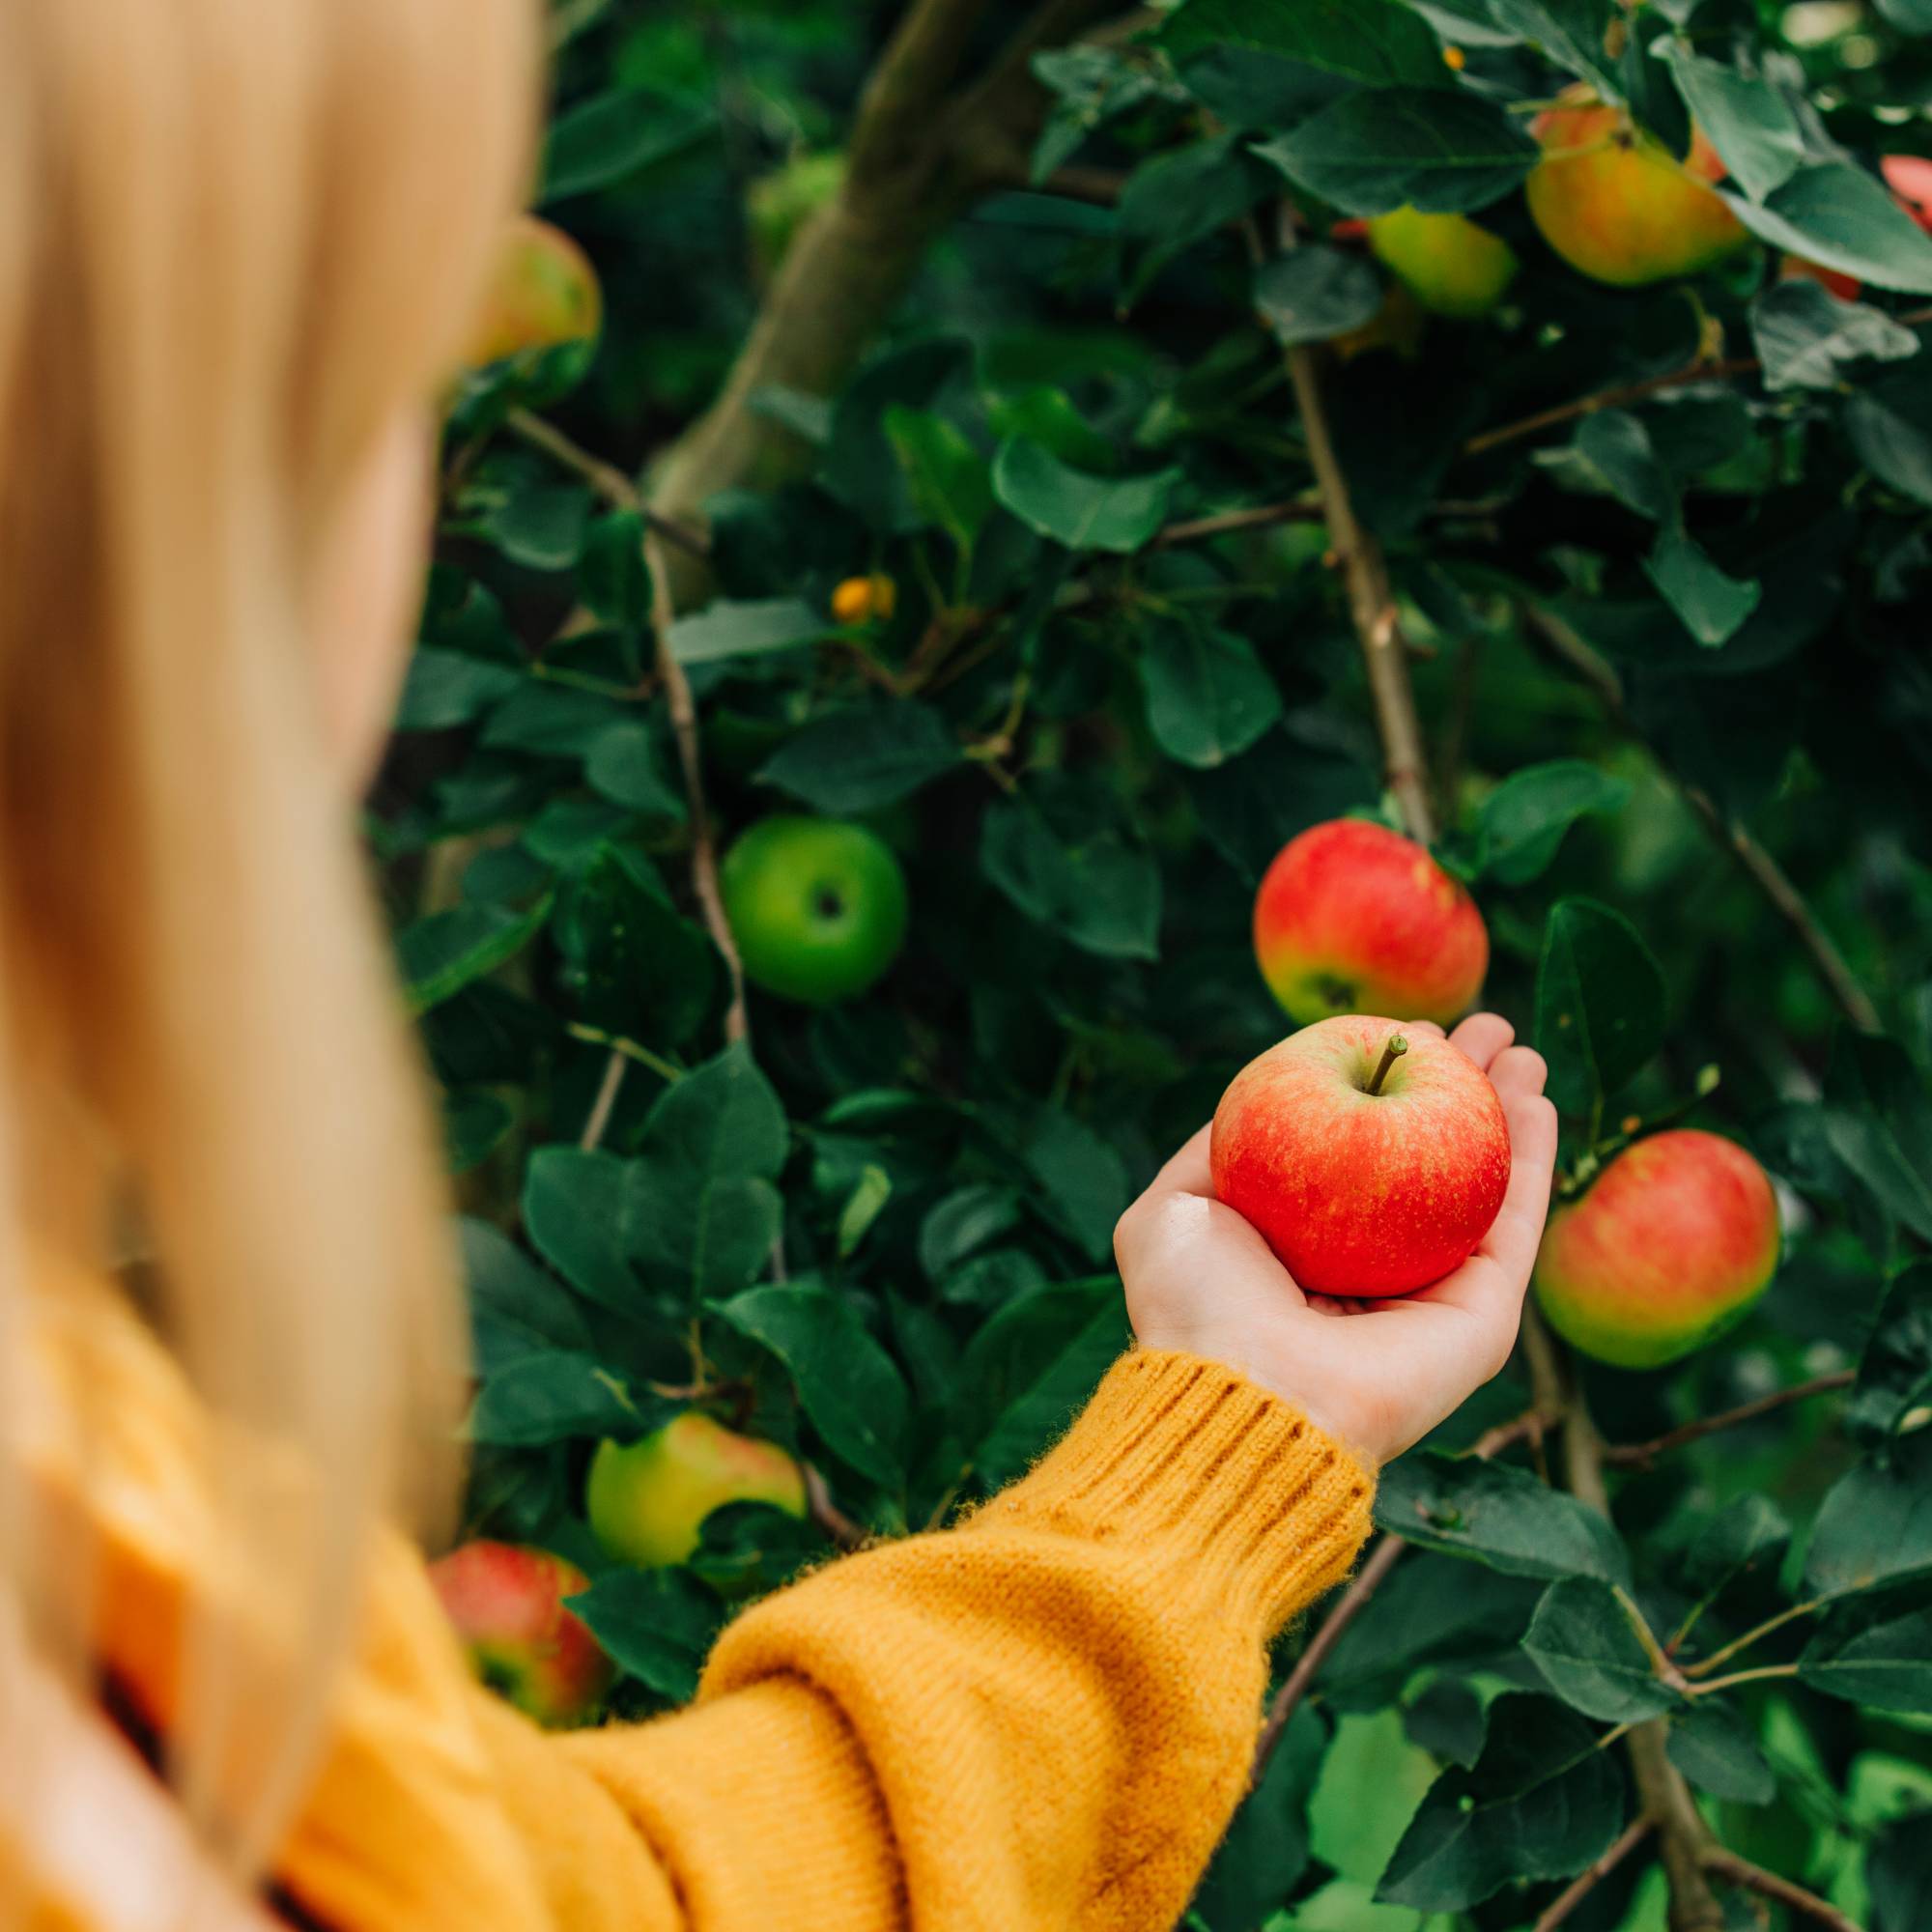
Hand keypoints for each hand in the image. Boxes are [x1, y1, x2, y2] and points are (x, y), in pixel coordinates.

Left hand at [1115, 1014, 1557, 1466]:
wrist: (1245, 1391)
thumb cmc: (1197, 1302)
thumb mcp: (1173, 1207)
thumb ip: (1211, 1151)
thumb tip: (1248, 1101)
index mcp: (1305, 1252)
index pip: (1358, 1154)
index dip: (1381, 1087)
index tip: (1399, 1028)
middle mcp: (1373, 1272)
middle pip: (1430, 1160)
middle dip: (1455, 1089)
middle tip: (1477, 1027)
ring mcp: (1432, 1294)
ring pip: (1482, 1185)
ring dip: (1506, 1112)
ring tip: (1519, 1045)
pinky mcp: (1482, 1318)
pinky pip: (1515, 1223)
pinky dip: (1532, 1160)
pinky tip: (1538, 1100)